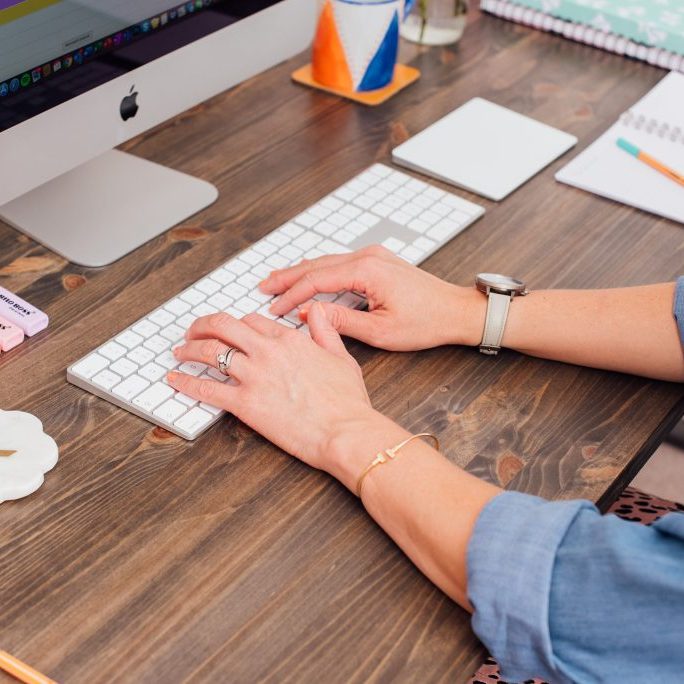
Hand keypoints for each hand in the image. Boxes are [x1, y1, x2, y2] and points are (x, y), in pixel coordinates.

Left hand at [167, 305, 393, 488]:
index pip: (253, 321)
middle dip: (203, 325)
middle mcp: (268, 352)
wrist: (345, 431)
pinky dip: (186, 382)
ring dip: (189, 348)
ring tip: (180, 351)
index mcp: (290, 340)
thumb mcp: (342, 357)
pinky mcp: (245, 404)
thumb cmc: (348, 401)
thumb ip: (325, 330)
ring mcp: (254, 376)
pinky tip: (175, 379)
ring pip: (210, 351)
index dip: (237, 324)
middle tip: (193, 331)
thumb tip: (315, 310)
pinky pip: (206, 388)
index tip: (230, 331)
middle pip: (224, 326)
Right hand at [259, 246, 485, 350]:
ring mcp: (374, 256)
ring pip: (327, 261)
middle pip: (317, 264)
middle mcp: (369, 257)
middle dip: (288, 276)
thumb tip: (309, 314)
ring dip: (301, 272)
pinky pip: (340, 263)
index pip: (317, 280)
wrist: (456, 311)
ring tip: (277, 282)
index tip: (275, 308)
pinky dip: (319, 272)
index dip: (292, 295)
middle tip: (263, 287)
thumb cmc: (426, 322)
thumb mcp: (380, 331)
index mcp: (367, 271)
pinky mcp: (378, 262)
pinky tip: (307, 278)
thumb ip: (341, 321)